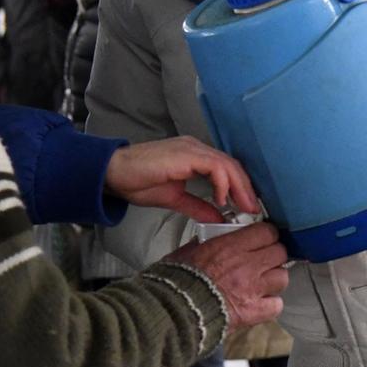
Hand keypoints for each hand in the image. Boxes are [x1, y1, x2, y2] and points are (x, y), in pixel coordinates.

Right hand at [104, 136, 258, 221]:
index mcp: (194, 156)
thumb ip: (198, 206)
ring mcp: (191, 148)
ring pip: (227, 164)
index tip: (246, 208)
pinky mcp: (185, 154)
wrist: (113, 173)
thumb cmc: (137, 182)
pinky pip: (214, 166)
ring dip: (239, 187)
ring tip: (244, 207)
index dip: (240, 187)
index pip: (226, 168)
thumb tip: (219, 218)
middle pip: (231, 164)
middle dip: (245, 188)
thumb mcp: (175, 199)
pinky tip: (222, 199)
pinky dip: (223, 183)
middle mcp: (195, 148)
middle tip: (253, 210)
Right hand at [164, 222, 287, 328]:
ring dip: (274, 278)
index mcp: (230, 247)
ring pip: (282, 277)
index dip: (266, 234)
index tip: (262, 237)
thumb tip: (205, 240)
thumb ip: (201, 244)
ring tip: (263, 281)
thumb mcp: (185, 252)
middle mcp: (246, 265)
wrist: (176, 311)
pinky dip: (271, 303)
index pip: (266, 232)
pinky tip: (261, 302)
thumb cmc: (177, 282)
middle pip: (279, 252)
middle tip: (264, 258)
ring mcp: (253, 289)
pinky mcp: (254, 311)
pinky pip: (277, 305)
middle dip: (273, 254)